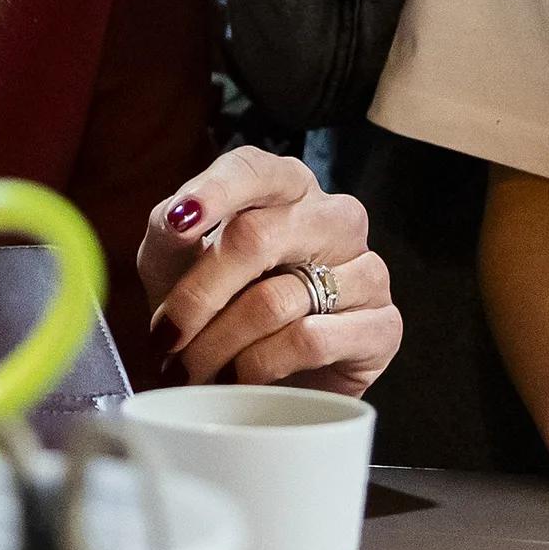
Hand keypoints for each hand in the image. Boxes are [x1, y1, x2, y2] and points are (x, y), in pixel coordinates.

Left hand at [139, 146, 400, 393]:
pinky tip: (242, 379)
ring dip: (221, 342)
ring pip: (278, 299)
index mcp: (286, 187)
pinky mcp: (383, 326)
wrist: (254, 380)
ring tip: (194, 368)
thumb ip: (169, 229)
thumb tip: (179, 219)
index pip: (253, 169)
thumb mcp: (174, 262)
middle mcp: (334, 218)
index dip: (213, 193)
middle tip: (166, 337)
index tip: (178, 223)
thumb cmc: (214, 305)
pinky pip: (312, 340)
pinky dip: (262, 365)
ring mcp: (367, 270)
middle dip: (198, 296)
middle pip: (256, 238)